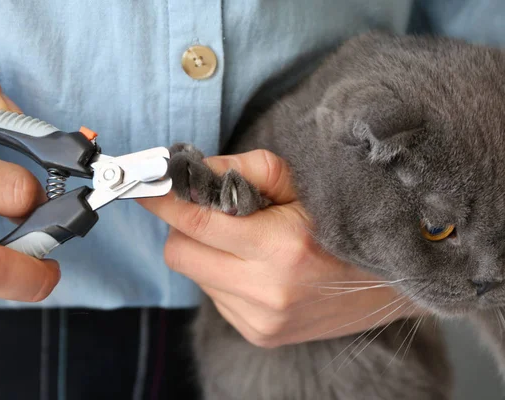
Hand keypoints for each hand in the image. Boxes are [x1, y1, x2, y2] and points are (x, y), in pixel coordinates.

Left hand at [138, 150, 420, 347]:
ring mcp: (260, 319)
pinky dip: (221, 275)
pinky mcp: (258, 334)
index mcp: (281, 247)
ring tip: (243, 241)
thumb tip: (193, 170)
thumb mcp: (300, 184)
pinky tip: (253, 267)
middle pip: (179, 253)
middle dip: (181, 226)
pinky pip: (214, 295)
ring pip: (194, 274)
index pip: (195, 220)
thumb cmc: (341, 223)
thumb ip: (243, 170)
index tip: (144, 185)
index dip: (163, 200)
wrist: (387, 284)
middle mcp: (266, 291)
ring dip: (205, 251)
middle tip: (204, 211)